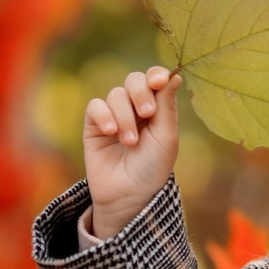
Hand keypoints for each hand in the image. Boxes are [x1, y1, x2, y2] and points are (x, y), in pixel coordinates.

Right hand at [83, 66, 181, 238]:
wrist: (129, 194)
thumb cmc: (153, 167)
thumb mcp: (166, 137)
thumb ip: (166, 105)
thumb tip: (174, 74)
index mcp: (158, 109)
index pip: (156, 79)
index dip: (156, 75)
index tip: (160, 81)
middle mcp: (136, 108)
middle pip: (134, 80)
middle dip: (140, 93)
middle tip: (147, 113)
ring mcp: (114, 115)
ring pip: (116, 95)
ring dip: (125, 116)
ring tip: (130, 142)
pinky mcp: (94, 125)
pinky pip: (95, 106)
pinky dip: (104, 116)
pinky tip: (111, 133)